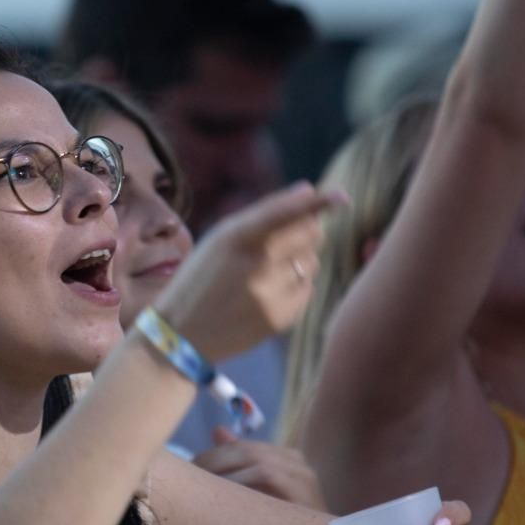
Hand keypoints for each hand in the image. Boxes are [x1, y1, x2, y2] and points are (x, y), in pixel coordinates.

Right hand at [154, 183, 340, 363]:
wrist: (182, 335)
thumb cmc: (202, 277)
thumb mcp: (220, 239)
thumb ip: (263, 213)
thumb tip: (308, 190)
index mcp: (236, 237)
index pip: (286, 212)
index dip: (318, 202)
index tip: (342, 197)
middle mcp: (256, 264)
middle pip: (310, 234)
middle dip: (307, 231)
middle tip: (284, 241)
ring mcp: (270, 293)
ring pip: (312, 262)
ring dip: (300, 261)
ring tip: (266, 273)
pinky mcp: (280, 318)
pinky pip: (307, 289)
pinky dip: (295, 287)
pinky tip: (267, 294)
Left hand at [194, 427, 325, 507]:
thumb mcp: (259, 496)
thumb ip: (240, 464)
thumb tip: (218, 430)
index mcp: (285, 458)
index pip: (241, 447)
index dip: (212, 456)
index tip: (187, 471)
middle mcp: (296, 461)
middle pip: (246, 450)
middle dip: (212, 461)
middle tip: (187, 479)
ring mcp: (303, 474)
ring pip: (255, 458)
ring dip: (223, 470)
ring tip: (199, 487)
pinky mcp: (305, 490)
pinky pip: (267, 475)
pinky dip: (241, 481)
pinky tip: (221, 496)